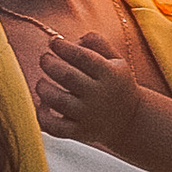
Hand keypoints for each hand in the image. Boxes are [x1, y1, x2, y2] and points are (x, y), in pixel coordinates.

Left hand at [33, 30, 147, 156]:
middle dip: (49, 63)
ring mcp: (88, 116)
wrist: (129, 120)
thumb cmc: (117, 84)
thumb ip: (98, 42)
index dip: (63, 47)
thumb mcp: (116, 60)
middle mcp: (99, 95)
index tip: (53, 42)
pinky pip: (55, 127)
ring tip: (42, 81)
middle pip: (67, 76)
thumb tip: (74, 39)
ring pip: (58, 101)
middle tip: (44, 58)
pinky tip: (43, 105)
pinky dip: (42, 116)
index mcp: (109, 74)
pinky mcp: (79, 132)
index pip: (82, 57)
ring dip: (43, 88)